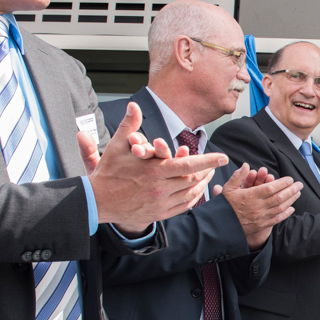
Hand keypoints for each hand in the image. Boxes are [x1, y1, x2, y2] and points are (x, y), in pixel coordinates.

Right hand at [89, 103, 228, 234]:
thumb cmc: (108, 173)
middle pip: (193, 179)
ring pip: (190, 194)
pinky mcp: (159, 214)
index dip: (208, 161)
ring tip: (209, 175)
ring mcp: (160, 203)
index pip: (188, 165)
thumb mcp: (116, 147)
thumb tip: (134, 105)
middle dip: (207, 171)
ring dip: (202, 184)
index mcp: (154, 171)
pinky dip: (193, 198)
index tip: (223, 157)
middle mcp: (160, 188)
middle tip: (216, 165)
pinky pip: (183, 206)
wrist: (96, 202)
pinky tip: (197, 190)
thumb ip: (129, 125)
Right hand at [214, 164, 302, 248]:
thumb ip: (237, 176)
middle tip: (299, 185)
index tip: (290, 179)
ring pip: (280, 208)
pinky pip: (276, 219)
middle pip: (279, 197)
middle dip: (291, 190)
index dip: (282, 183)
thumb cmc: (224, 206)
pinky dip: (285, 214)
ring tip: (298, 193)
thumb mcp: (228, 189)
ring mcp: (261, 217)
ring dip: (291, 200)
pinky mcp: (261, 225)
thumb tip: (245, 165)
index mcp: (250, 196)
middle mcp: (258, 207)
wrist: (220, 226)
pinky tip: (291, 208)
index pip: (271, 188)